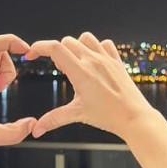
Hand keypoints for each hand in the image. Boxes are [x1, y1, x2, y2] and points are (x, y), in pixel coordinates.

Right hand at [25, 33, 155, 141]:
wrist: (134, 117)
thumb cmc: (109, 116)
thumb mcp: (78, 115)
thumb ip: (54, 119)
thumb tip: (36, 129)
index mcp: (81, 72)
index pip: (55, 48)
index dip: (39, 47)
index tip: (32, 54)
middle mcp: (93, 61)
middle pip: (66, 42)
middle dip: (57, 52)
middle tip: (61, 70)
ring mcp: (106, 59)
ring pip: (85, 38)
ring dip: (76, 46)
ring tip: (76, 63)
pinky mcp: (117, 61)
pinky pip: (105, 43)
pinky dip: (96, 47)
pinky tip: (94, 61)